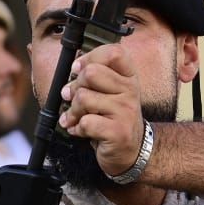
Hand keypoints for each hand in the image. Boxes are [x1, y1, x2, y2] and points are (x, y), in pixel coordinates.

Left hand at [58, 44, 145, 179]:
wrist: (131, 151)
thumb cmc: (114, 120)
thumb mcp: (111, 93)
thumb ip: (96, 78)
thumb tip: (74, 70)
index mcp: (129, 77)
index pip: (113, 52)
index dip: (90, 58)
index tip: (78, 70)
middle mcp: (131, 91)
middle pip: (91, 73)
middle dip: (74, 87)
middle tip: (72, 98)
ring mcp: (126, 111)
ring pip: (84, 98)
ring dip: (72, 111)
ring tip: (74, 118)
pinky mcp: (118, 132)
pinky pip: (86, 122)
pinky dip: (76, 128)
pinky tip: (81, 131)